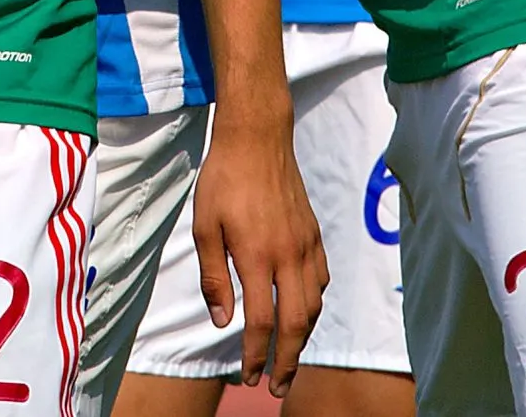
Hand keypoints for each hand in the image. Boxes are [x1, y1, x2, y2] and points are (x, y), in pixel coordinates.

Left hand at [189, 111, 325, 394]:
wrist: (257, 138)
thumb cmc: (223, 180)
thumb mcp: (204, 226)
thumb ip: (213, 277)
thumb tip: (222, 321)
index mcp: (256, 256)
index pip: (260, 321)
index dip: (256, 354)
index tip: (250, 376)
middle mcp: (287, 256)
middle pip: (295, 323)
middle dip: (287, 360)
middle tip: (277, 386)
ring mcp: (305, 245)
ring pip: (313, 304)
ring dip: (303, 337)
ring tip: (289, 357)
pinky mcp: (314, 235)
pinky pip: (321, 280)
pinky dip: (313, 304)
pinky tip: (303, 311)